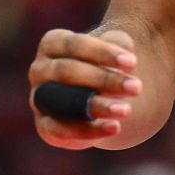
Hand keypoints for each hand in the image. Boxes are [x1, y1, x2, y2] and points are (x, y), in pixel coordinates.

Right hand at [29, 28, 140, 148]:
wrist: (106, 93)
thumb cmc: (109, 63)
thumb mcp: (116, 47)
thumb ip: (119, 44)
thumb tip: (126, 50)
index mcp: (52, 44)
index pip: (73, 45)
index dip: (103, 53)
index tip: (133, 63)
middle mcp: (39, 70)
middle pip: (67, 72)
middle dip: (104, 80)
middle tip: (137, 87)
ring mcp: (38, 98)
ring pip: (62, 102)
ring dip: (96, 106)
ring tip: (126, 110)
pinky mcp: (44, 125)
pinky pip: (59, 130)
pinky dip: (87, 131)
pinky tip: (114, 128)